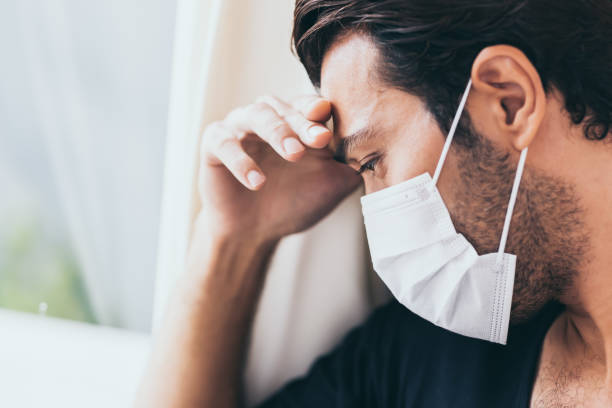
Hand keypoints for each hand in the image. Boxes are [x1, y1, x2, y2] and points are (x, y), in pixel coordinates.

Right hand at [195, 94, 361, 244]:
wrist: (255, 233)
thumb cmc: (294, 203)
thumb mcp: (331, 185)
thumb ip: (351, 163)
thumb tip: (377, 146)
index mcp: (296, 123)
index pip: (309, 107)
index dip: (319, 114)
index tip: (329, 130)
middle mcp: (268, 120)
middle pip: (284, 106)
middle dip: (302, 122)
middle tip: (318, 140)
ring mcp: (240, 129)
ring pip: (255, 114)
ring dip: (276, 131)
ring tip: (293, 154)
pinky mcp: (214, 144)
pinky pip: (223, 141)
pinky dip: (240, 160)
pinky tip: (257, 181)